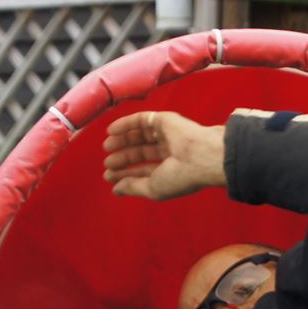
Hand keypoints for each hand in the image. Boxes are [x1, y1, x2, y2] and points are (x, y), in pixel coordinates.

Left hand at [102, 111, 227, 200]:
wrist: (201, 156)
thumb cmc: (181, 177)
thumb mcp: (152, 188)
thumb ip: (133, 187)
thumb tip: (116, 189)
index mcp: (171, 170)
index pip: (145, 170)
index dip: (126, 173)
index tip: (109, 177)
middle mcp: (169, 152)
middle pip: (141, 152)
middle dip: (123, 158)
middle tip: (107, 162)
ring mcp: (167, 135)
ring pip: (140, 135)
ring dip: (122, 140)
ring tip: (107, 146)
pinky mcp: (164, 120)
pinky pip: (141, 119)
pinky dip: (125, 124)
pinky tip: (110, 131)